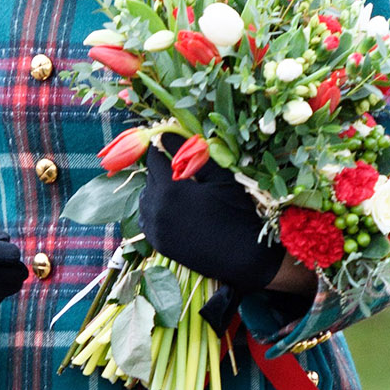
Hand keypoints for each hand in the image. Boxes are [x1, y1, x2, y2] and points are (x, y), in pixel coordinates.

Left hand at [138, 139, 287, 292]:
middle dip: (162, 170)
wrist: (244, 257)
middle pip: (149, 178)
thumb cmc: (237, 212)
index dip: (162, 149)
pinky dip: (155, 211)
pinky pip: (147, 220)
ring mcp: (156, 229)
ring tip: (179, 191)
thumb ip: (190, 154)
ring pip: (145, 199)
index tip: (172, 146)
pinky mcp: (159, 244)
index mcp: (169, 188)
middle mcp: (156, 208)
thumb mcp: (219, 178)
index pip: (154, 158)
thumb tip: (164, 133)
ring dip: (157, 191)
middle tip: (182, 170)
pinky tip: (173, 210)